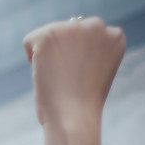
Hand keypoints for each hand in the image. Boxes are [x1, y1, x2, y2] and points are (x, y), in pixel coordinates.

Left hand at [23, 16, 124, 144]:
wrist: (74, 117)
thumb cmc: (84, 105)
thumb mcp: (97, 73)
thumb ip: (90, 52)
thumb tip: (68, 47)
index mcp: (115, 37)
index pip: (89, 37)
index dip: (80, 59)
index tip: (82, 77)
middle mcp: (97, 26)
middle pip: (70, 32)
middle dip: (65, 51)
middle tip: (68, 79)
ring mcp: (73, 28)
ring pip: (51, 35)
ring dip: (49, 54)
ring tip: (57, 77)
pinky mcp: (50, 34)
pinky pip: (30, 40)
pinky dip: (31, 56)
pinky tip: (42, 72)